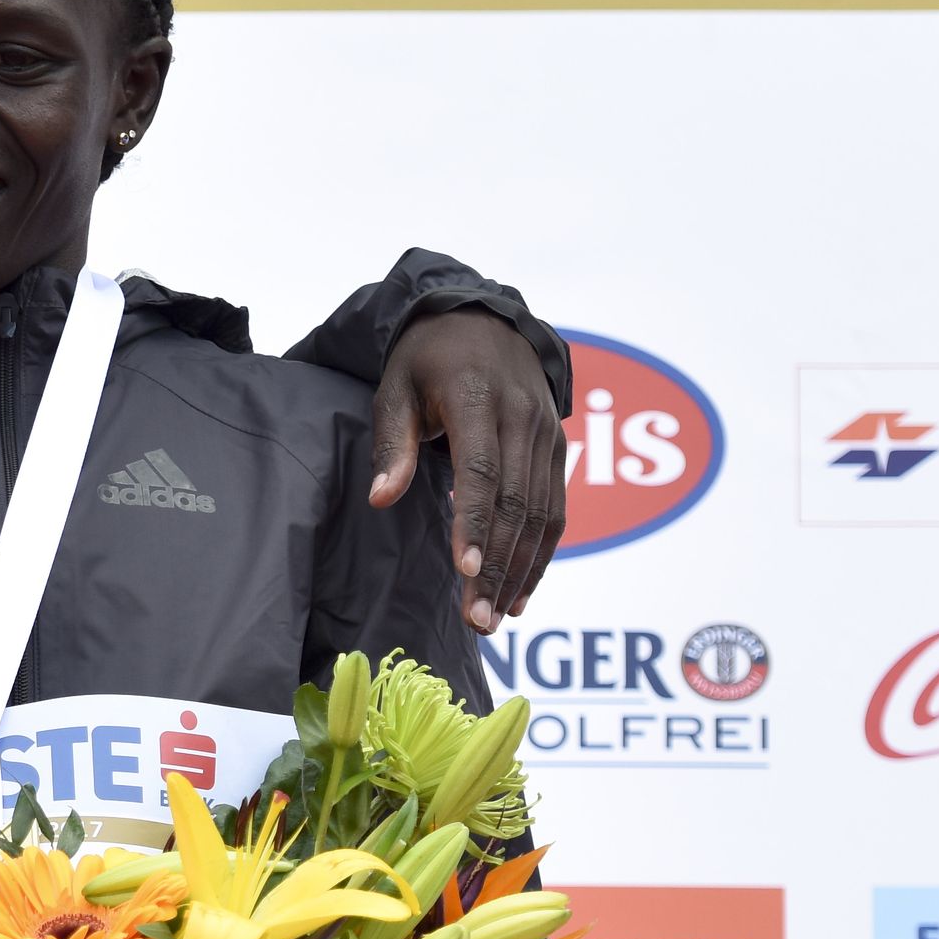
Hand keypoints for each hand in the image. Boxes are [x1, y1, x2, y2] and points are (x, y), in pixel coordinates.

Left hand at [365, 306, 567, 630]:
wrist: (484, 318)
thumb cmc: (427, 359)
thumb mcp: (395, 388)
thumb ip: (392, 445)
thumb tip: (381, 500)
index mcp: (479, 398)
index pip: (481, 470)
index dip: (475, 522)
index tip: (467, 571)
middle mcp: (524, 416)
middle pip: (516, 502)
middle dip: (500, 566)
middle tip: (478, 620)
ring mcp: (547, 432)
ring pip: (543, 513)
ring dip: (524, 571)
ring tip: (497, 618)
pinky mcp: (558, 446)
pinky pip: (556, 508)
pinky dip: (543, 553)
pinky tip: (523, 592)